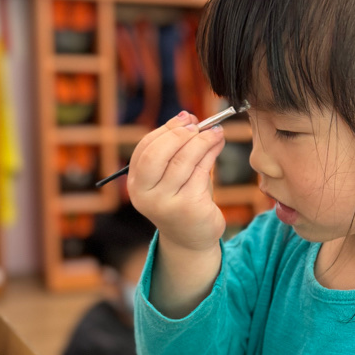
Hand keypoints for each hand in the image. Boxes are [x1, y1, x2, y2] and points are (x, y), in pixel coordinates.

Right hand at [127, 111, 226, 252]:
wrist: (191, 238)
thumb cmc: (183, 198)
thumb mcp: (174, 174)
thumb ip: (176, 148)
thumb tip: (188, 117)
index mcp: (137, 184)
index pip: (146, 149)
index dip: (167, 130)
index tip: (186, 118)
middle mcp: (146, 195)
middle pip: (158, 154)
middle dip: (180, 134)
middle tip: (199, 124)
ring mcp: (166, 203)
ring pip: (183, 161)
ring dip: (202, 140)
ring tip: (216, 132)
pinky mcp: (189, 207)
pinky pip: (200, 172)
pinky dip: (210, 153)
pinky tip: (217, 145)